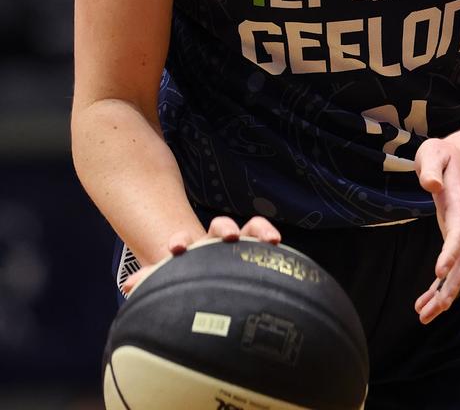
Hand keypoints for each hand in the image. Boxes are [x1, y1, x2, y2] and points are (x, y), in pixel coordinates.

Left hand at [121, 215, 280, 295]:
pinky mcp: (256, 252)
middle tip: (227, 235)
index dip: (182, 241)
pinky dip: (271, 237)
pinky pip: (266, 239)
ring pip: (250, 229)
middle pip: (220, 226)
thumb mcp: (168, 279)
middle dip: (224, 228)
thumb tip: (129, 285)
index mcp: (192, 249)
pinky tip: (278, 244)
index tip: (177, 247)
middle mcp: (216, 242)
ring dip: (258, 230)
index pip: (186, 239)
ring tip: (270, 238)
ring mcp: (239, 245)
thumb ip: (150, 279)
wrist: (206, 283)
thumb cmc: (187, 280)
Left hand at [413, 136, 459, 323]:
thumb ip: (430, 167)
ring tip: (424, 314)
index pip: (459, 232)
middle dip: (448, 289)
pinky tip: (429, 301)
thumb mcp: (434, 152)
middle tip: (427, 311)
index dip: (451, 253)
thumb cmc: (448, 156)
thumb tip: (431, 184)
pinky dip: (446, 287)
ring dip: (446, 295)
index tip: (439, 272)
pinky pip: (459, 269)